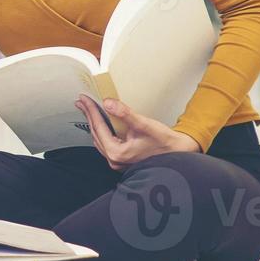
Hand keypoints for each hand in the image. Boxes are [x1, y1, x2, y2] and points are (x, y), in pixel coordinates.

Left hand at [76, 96, 200, 170]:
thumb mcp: (144, 125)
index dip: (91, 111)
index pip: (99, 127)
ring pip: (99, 138)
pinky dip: (102, 130)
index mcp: (117, 153)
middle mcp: (114, 160)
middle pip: (96, 133)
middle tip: (81, 101)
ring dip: (94, 122)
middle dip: (89, 115)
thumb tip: (107, 103)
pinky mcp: (121, 159)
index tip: (84, 99)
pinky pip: (105, 142)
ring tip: (88, 109)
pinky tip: (101, 122)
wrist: (178, 153)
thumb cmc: (164, 141)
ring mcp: (117, 161)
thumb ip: (125, 114)